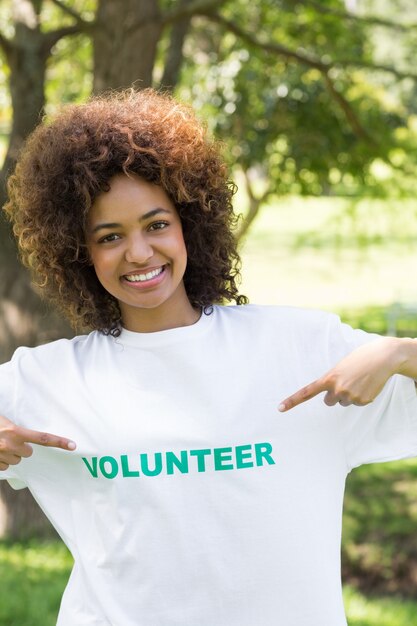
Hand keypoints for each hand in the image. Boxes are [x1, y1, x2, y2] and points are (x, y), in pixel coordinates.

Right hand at [0, 414, 75, 470]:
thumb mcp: (2, 420)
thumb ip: (15, 429)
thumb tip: (27, 436)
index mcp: (15, 431)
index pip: (43, 438)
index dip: (59, 442)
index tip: (74, 446)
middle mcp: (10, 444)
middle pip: (28, 453)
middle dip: (22, 448)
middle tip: (10, 439)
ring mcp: (1, 455)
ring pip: (16, 460)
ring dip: (10, 454)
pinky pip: (4, 466)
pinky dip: (0, 461)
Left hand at [278, 337, 401, 411]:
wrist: (383, 357)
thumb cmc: (359, 358)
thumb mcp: (340, 366)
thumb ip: (332, 380)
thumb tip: (332, 397)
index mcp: (329, 378)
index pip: (306, 392)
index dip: (292, 401)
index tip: (280, 408)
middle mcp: (337, 389)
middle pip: (328, 402)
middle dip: (334, 395)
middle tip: (346, 381)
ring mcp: (350, 396)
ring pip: (343, 403)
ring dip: (349, 394)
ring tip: (359, 380)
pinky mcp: (363, 401)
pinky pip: (357, 403)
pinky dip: (361, 395)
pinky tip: (367, 384)